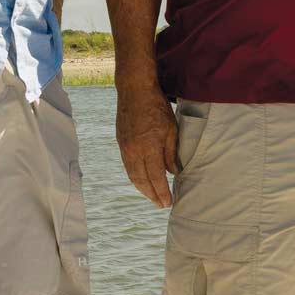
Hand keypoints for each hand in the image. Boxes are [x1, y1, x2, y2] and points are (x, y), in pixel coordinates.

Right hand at [116, 78, 179, 207]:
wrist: (134, 89)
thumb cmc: (156, 106)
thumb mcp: (171, 129)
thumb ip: (171, 153)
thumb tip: (173, 173)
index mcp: (148, 147)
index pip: (156, 178)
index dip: (162, 192)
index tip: (168, 202)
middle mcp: (134, 151)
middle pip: (142, 181)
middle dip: (152, 195)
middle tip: (161, 204)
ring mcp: (125, 147)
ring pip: (132, 175)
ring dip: (142, 188)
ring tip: (152, 196)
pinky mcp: (121, 143)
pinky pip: (127, 166)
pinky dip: (135, 177)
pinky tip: (142, 180)